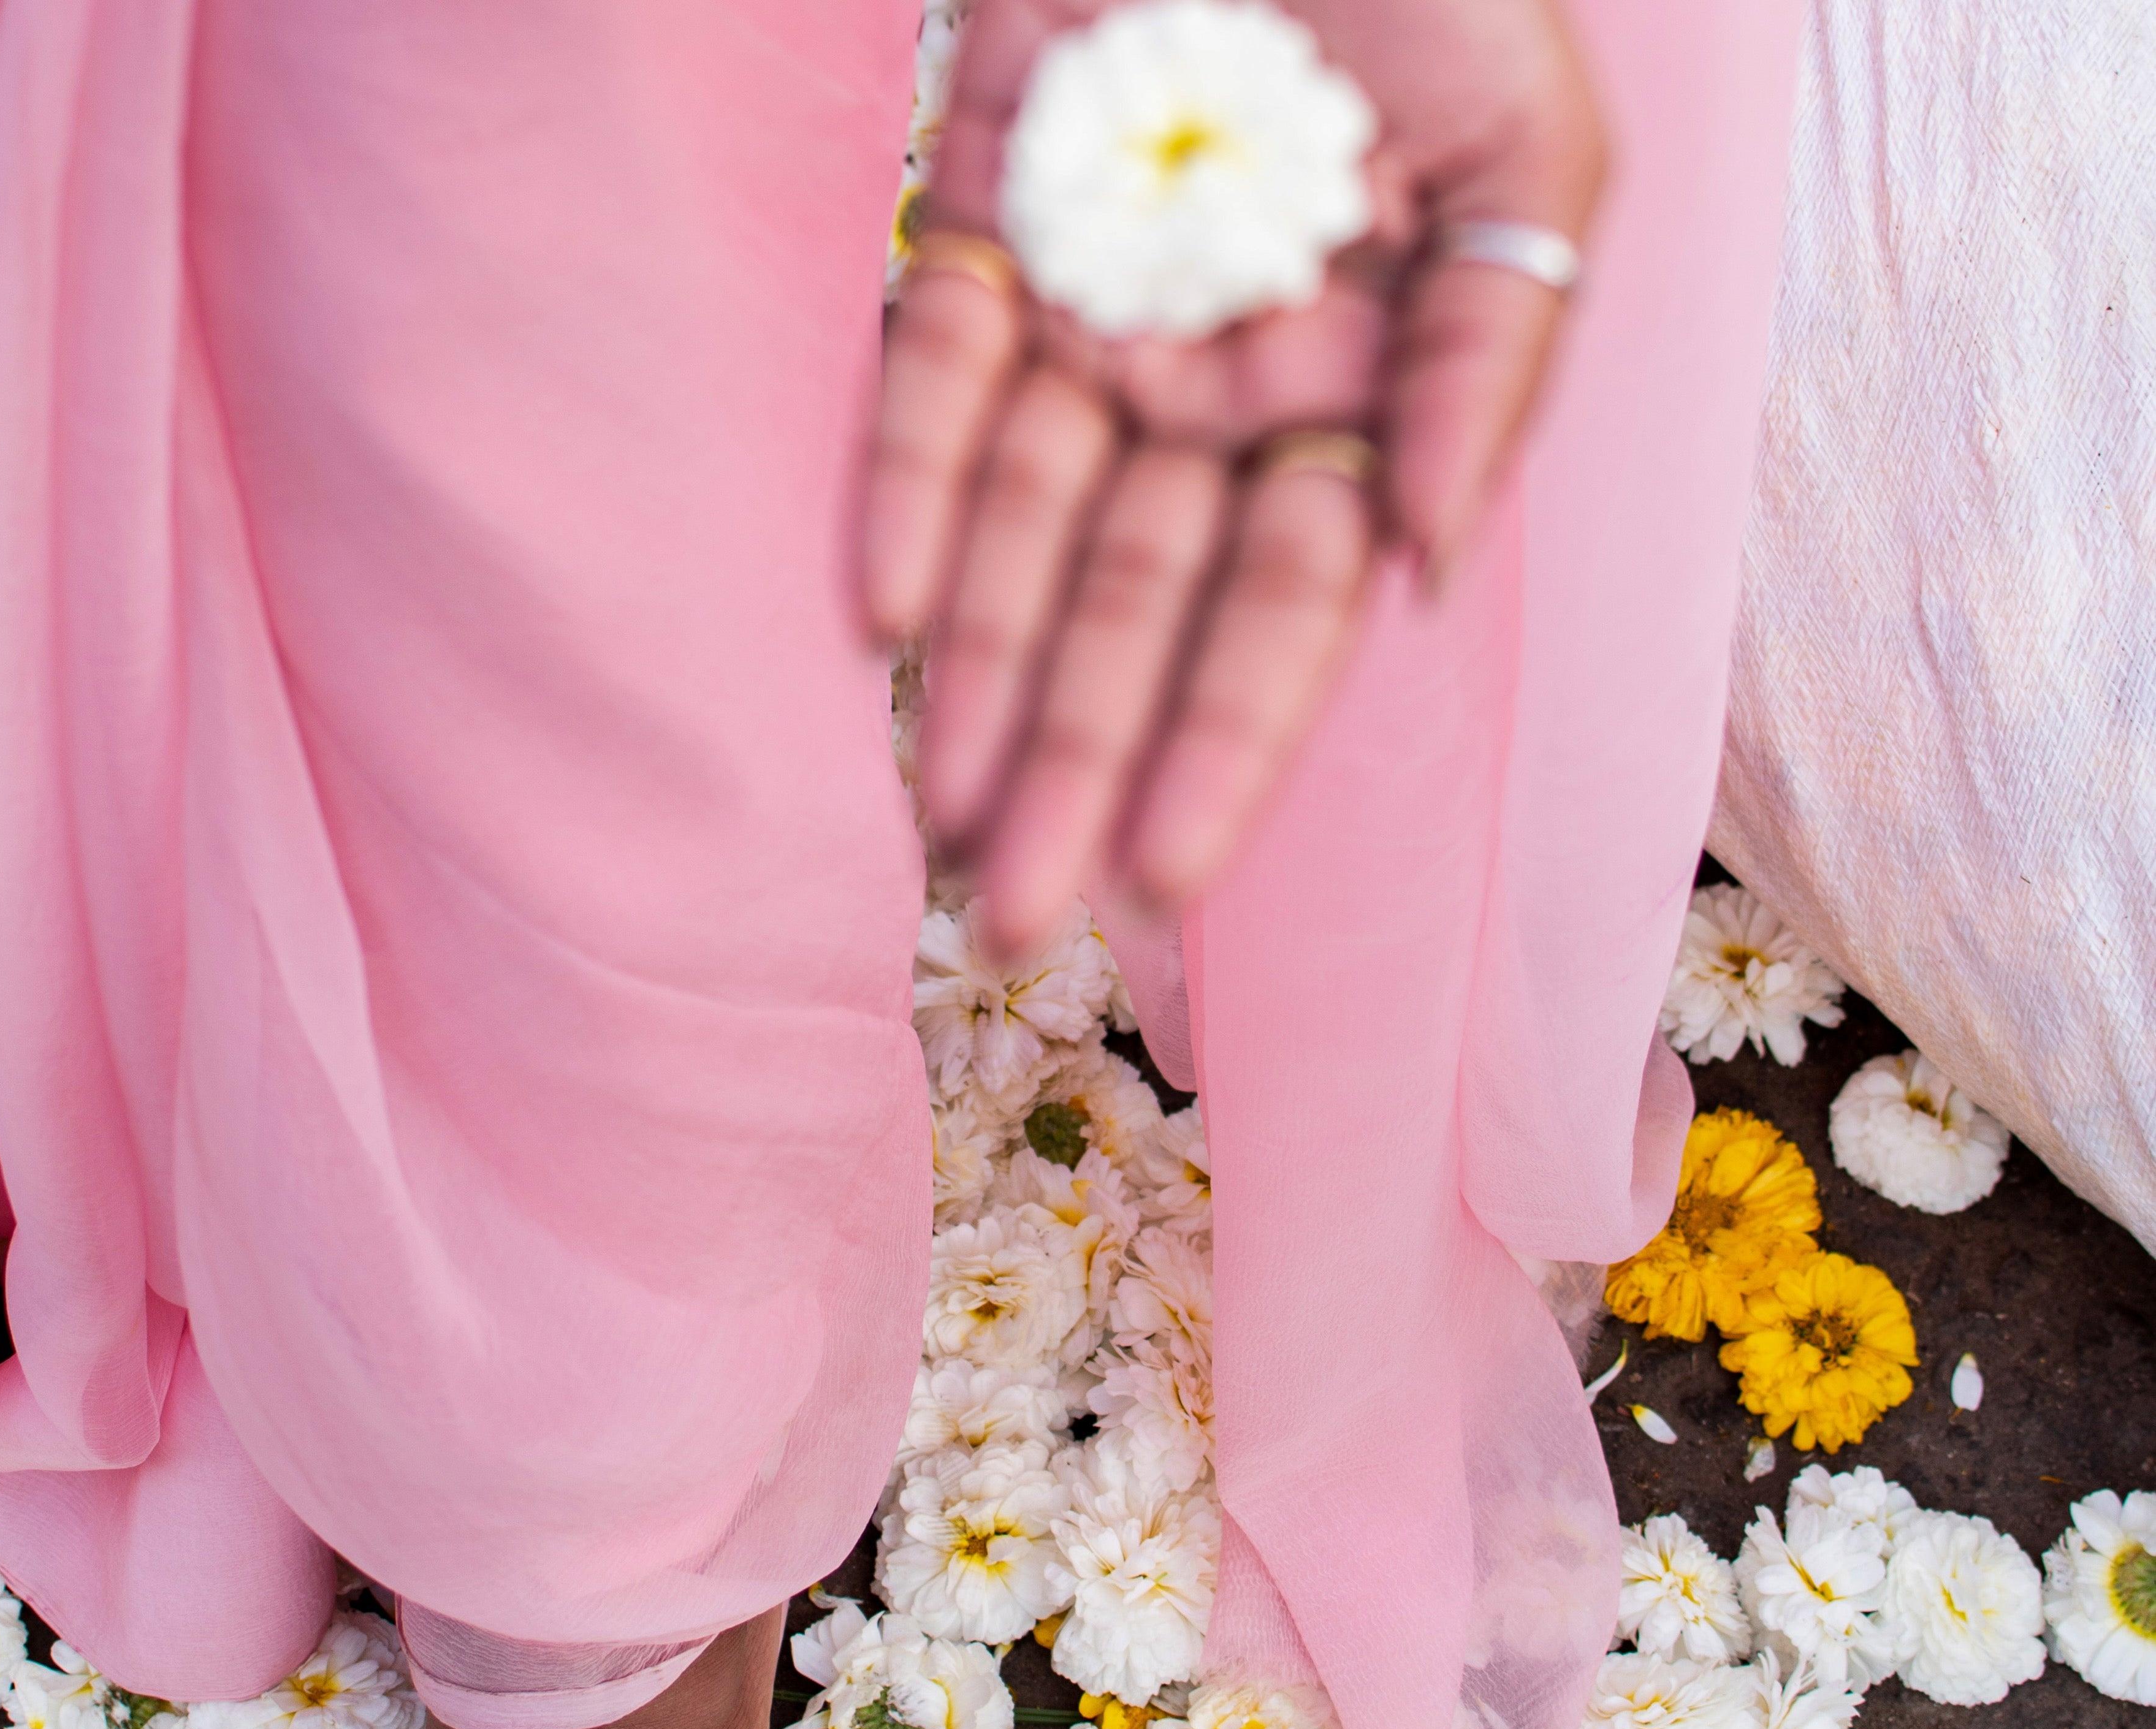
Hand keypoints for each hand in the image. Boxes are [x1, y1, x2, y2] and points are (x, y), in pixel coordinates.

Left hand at [862, 0, 1605, 952]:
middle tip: (1009, 920)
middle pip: (1132, 612)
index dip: (1224, 743)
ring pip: (1018, 530)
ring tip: (930, 821)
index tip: (1164, 877)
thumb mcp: (1525, 138)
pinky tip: (874, 619)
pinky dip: (905, 486)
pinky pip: (933, 378)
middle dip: (1075, 764)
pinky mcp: (978, 230)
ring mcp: (1087, 321)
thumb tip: (1424, 558)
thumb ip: (1493, 347)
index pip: (1279, 610)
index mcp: (1346, 395)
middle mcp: (1207, 390)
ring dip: (973, 672)